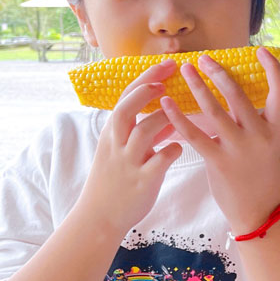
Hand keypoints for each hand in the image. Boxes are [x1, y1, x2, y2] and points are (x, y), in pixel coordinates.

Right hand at [77, 59, 180, 235]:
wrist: (100, 215)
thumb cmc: (115, 179)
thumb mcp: (122, 150)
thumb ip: (145, 132)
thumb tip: (169, 117)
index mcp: (112, 133)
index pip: (125, 97)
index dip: (146, 79)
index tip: (167, 65)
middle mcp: (117, 144)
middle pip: (125, 109)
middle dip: (145, 91)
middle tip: (166, 81)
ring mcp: (128, 162)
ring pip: (142, 133)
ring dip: (162, 120)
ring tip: (177, 115)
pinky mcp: (141, 181)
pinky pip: (158, 161)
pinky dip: (171, 150)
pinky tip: (180, 147)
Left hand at [160, 47, 279, 233]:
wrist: (258, 211)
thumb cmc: (258, 174)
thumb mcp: (265, 145)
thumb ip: (252, 122)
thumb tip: (230, 94)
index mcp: (275, 129)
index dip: (272, 69)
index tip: (259, 51)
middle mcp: (259, 135)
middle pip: (238, 95)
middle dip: (218, 73)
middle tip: (202, 59)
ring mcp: (239, 149)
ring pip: (214, 110)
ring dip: (197, 87)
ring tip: (185, 71)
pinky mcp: (219, 162)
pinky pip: (195, 134)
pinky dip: (178, 116)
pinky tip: (166, 103)